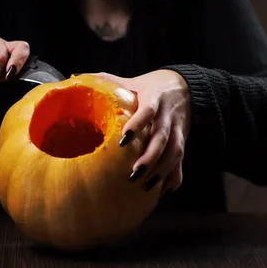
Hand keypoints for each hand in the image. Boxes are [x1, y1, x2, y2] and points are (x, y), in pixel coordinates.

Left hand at [94, 70, 191, 193]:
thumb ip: (110, 81)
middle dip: (150, 157)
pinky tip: (163, 190)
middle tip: (134, 173)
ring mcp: (178, 129)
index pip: (147, 111)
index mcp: (155, 98)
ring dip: (161, 170)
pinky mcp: (183, 140)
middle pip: (162, 138)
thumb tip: (78, 77)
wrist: (188, 86)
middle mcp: (168, 115)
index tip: (123, 140)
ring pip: (174, 152)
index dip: (137, 124)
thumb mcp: (133, 81)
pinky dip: (174, 176)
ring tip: (146, 185)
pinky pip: (181, 160)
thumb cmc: (152, 86)